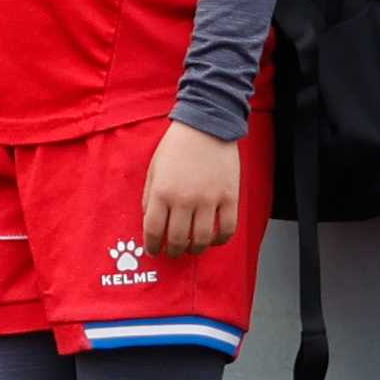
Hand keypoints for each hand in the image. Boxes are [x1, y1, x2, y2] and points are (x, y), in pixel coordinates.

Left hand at [140, 122, 243, 258]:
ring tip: (192, 248)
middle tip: (173, 253)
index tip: (153, 251)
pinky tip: (214, 240)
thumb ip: (149, 195)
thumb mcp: (154, 168)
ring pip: (202, 239)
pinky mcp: (229, 198)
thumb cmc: (177, 145)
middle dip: (174, 251)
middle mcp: (184, 200)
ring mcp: (209, 200)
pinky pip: (226, 229)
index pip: (153, 230)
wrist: (207, 125)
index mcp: (161, 192)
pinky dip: (220, 240)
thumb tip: (149, 219)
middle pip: (178, 239)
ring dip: (196, 249)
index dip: (152, 246)